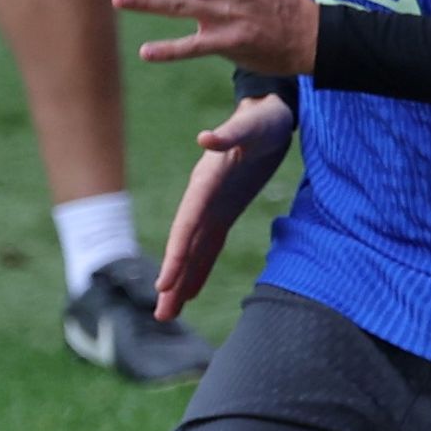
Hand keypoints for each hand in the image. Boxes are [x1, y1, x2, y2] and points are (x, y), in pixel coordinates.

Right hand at [152, 89, 296, 317]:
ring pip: (193, 251)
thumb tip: (206, 137)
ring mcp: (212, 207)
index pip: (187, 223)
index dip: (176, 254)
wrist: (269, 114)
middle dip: (172, 280)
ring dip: (180, 282)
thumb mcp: (252, 124)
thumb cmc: (263, 118)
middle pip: (184, 245)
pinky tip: (191, 292)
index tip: (164, 283)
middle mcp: (203, 199)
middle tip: (161, 316)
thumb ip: (230, 132)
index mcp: (205, 181)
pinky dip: (199, 269)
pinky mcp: (224, 211)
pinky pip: (209, 246)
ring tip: (167, 314)